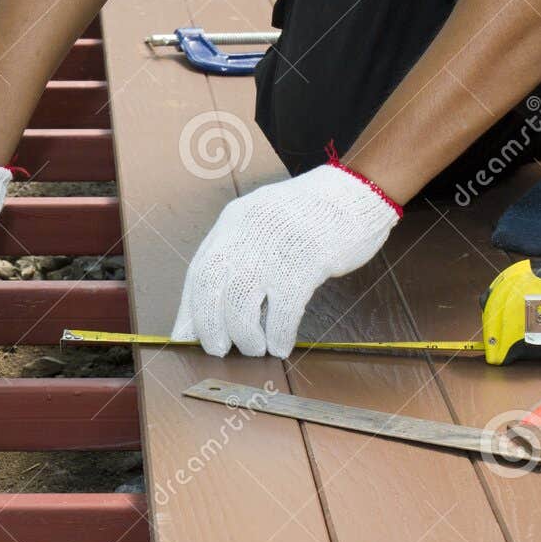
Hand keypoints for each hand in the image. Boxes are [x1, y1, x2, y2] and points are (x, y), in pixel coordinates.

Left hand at [171, 162, 401, 356]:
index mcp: (233, 222)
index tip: (186, 338)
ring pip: (242, 300)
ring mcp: (277, 244)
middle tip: (218, 350)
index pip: (199, 272)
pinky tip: (281, 346)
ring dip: (244, 335)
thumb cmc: (309, 217)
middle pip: (212, 286)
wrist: (354, 191)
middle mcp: (248, 231)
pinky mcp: (308, 259)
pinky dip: (278, 333)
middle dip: (209, 326)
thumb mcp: (263, 225)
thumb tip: (215, 308)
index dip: (190, 311)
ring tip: (254, 348)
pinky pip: (284, 307)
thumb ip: (238, 256)